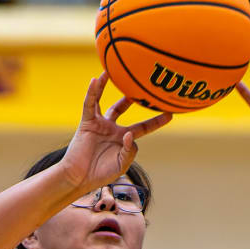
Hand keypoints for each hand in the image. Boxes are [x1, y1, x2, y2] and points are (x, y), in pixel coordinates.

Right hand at [59, 72, 171, 188]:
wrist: (79, 178)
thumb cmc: (101, 174)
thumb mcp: (121, 164)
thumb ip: (130, 151)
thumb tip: (130, 134)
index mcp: (123, 139)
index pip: (143, 127)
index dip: (156, 121)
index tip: (170, 113)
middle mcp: (111, 128)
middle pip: (123, 108)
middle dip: (132, 97)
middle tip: (142, 85)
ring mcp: (99, 124)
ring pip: (104, 101)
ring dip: (107, 86)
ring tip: (112, 70)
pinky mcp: (87, 123)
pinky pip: (90, 104)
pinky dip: (92, 92)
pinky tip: (96, 79)